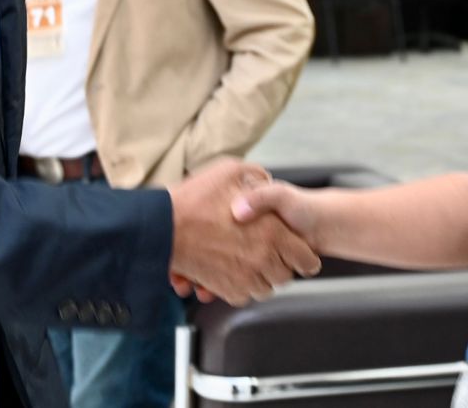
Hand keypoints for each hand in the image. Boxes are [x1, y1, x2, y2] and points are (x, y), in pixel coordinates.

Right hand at [167, 159, 320, 305]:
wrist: (162, 229)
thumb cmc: (194, 200)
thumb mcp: (230, 171)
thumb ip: (255, 176)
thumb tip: (266, 181)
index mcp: (271, 232)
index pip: (304, 258)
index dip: (305, 257)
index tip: (303, 257)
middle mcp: (262, 259)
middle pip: (285, 276)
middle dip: (281, 267)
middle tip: (272, 256)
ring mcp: (244, 278)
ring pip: (265, 288)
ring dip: (261, 278)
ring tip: (250, 262)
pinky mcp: (225, 290)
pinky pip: (244, 296)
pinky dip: (241, 287)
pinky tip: (232, 271)